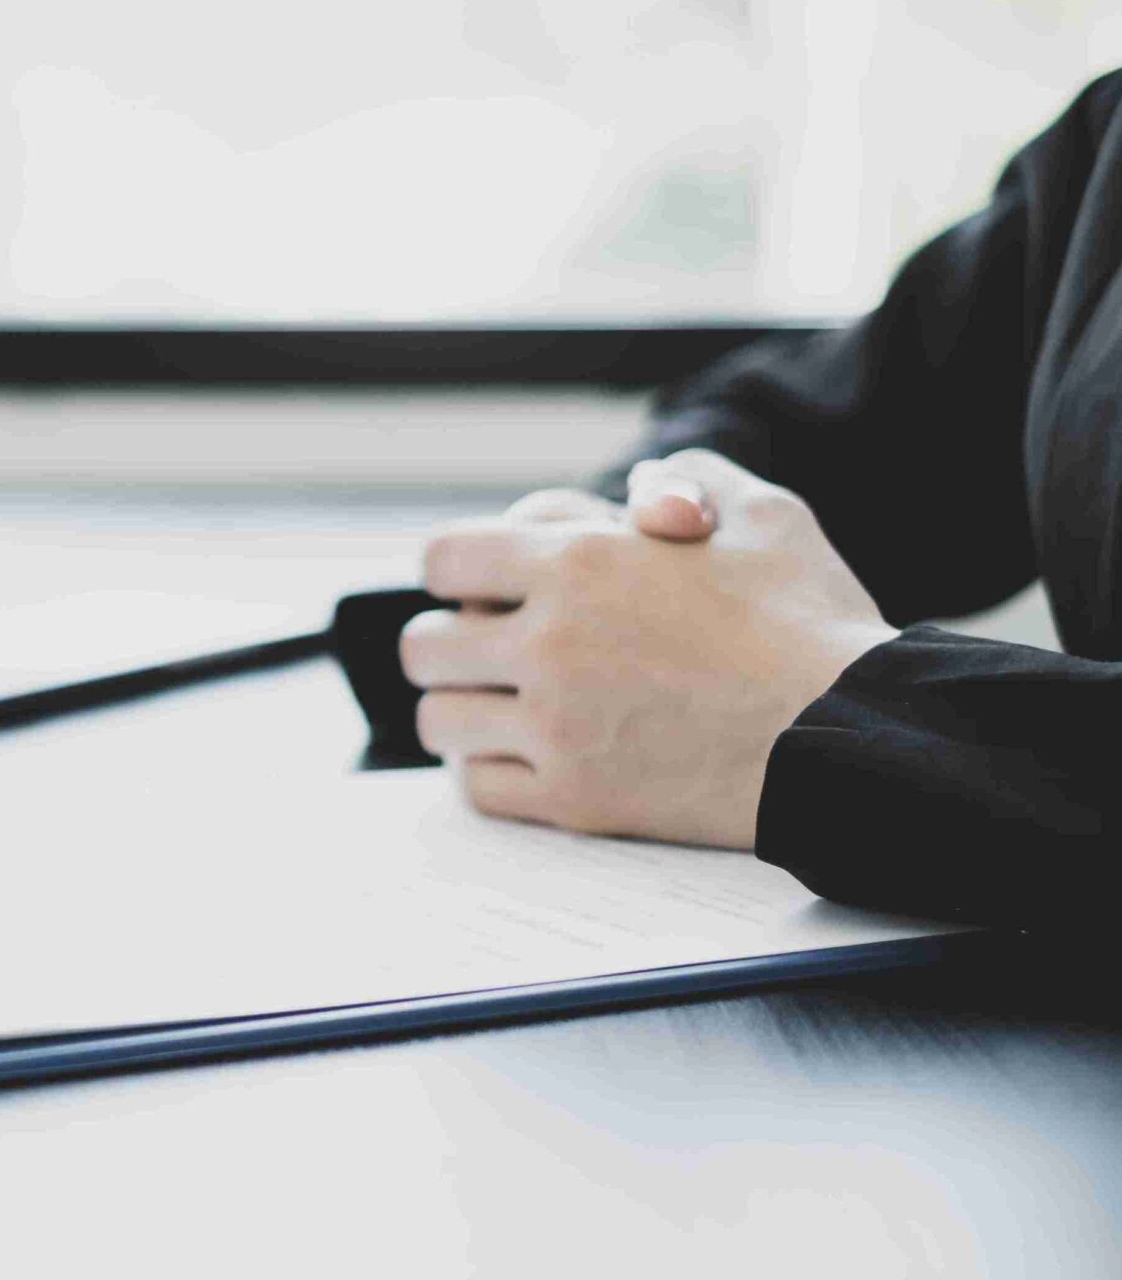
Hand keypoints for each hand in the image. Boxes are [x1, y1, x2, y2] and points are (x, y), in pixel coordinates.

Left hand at [400, 450, 894, 848]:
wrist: (854, 735)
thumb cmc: (813, 622)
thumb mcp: (763, 514)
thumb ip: (687, 480)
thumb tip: (644, 487)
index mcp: (577, 563)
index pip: (444, 559)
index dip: (456, 569)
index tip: (476, 585)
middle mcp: (548, 645)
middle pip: (424, 646)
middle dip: (447, 642)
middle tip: (479, 650)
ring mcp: (555, 728)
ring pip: (438, 721)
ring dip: (460, 709)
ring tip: (495, 706)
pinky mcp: (576, 799)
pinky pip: (479, 788)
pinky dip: (489, 771)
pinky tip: (522, 756)